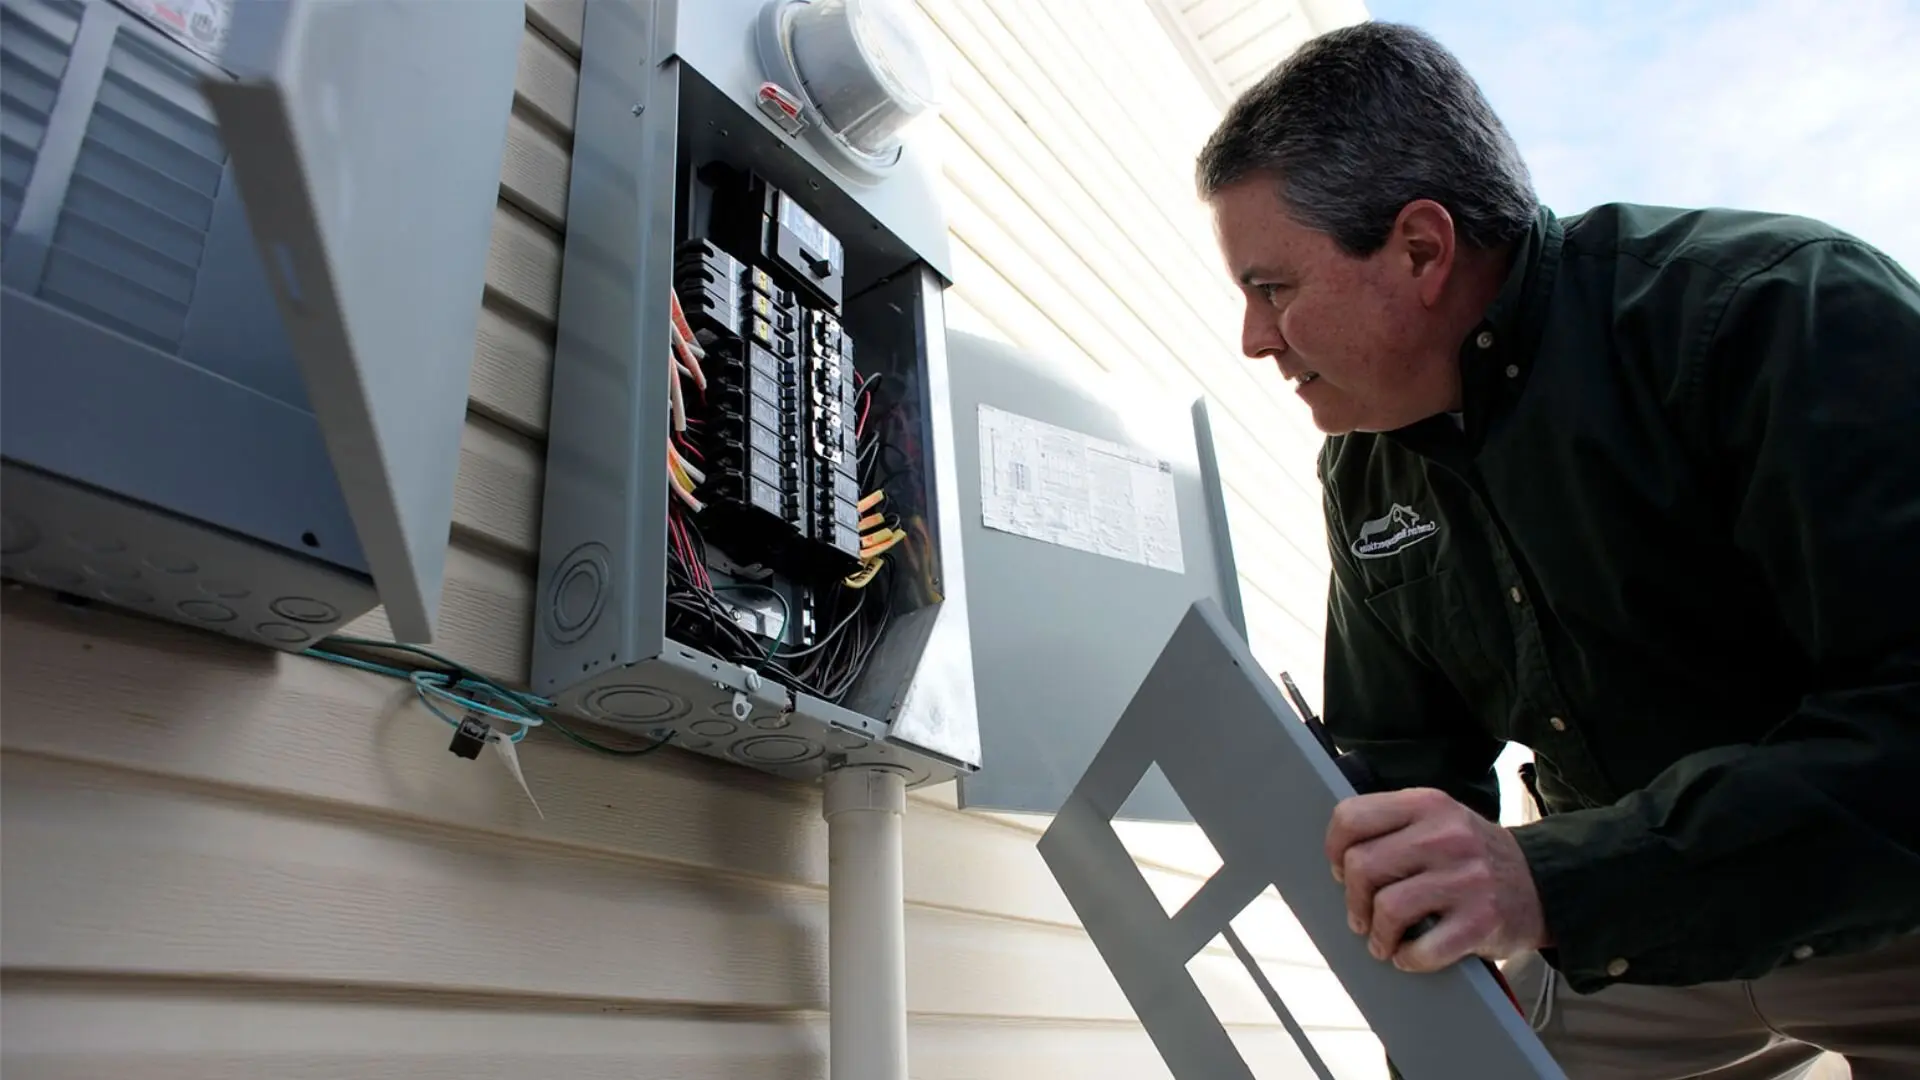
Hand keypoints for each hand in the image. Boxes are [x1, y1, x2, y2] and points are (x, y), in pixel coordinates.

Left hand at [1324, 787, 1548, 971]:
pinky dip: (1407, 958)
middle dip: (1353, 899)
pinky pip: (1421, 949)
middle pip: (1362, 866)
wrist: (1543, 885)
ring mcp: (1466, 879)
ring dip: (1376, 934)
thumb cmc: (1474, 857)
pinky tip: (1409, 954)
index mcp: (1428, 804)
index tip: (1339, 870)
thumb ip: (1394, 827)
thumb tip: (1336, 858)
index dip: (1334, 849)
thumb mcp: (1439, 820)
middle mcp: (1447, 835)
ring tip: (1382, 940)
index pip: (1351, 817)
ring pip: (1387, 908)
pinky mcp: (1481, 922)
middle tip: (1360, 915)